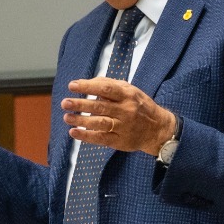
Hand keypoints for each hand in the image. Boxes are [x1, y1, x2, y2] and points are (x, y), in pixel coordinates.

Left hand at [62, 78, 176, 154]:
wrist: (157, 129)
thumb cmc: (140, 106)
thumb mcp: (131, 90)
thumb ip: (110, 85)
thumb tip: (89, 82)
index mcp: (128, 95)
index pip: (106, 89)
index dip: (88, 86)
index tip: (72, 85)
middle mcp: (126, 110)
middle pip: (100, 106)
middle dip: (81, 104)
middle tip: (65, 103)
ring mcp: (123, 126)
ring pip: (99, 123)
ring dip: (81, 120)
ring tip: (67, 117)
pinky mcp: (120, 140)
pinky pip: (101, 138)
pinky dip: (86, 136)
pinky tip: (74, 132)